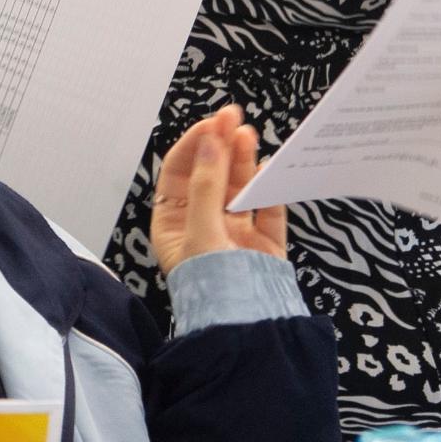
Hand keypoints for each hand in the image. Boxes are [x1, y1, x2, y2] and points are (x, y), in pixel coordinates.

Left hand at [152, 104, 285, 270]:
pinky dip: (267, 186)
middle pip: (210, 173)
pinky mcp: (263, 241)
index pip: (180, 172)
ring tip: (247, 134)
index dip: (194, 145)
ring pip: (238, 185)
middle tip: (232, 117)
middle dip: (220, 144)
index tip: (210, 124)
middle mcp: (203, 224)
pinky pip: (266, 207)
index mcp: (174, 223)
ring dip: (242, 158)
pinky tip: (266, 166)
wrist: (243, 324)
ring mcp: (234, 232)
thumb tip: (211, 141)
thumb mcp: (199, 229)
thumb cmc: (210, 285)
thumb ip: (207, 184)